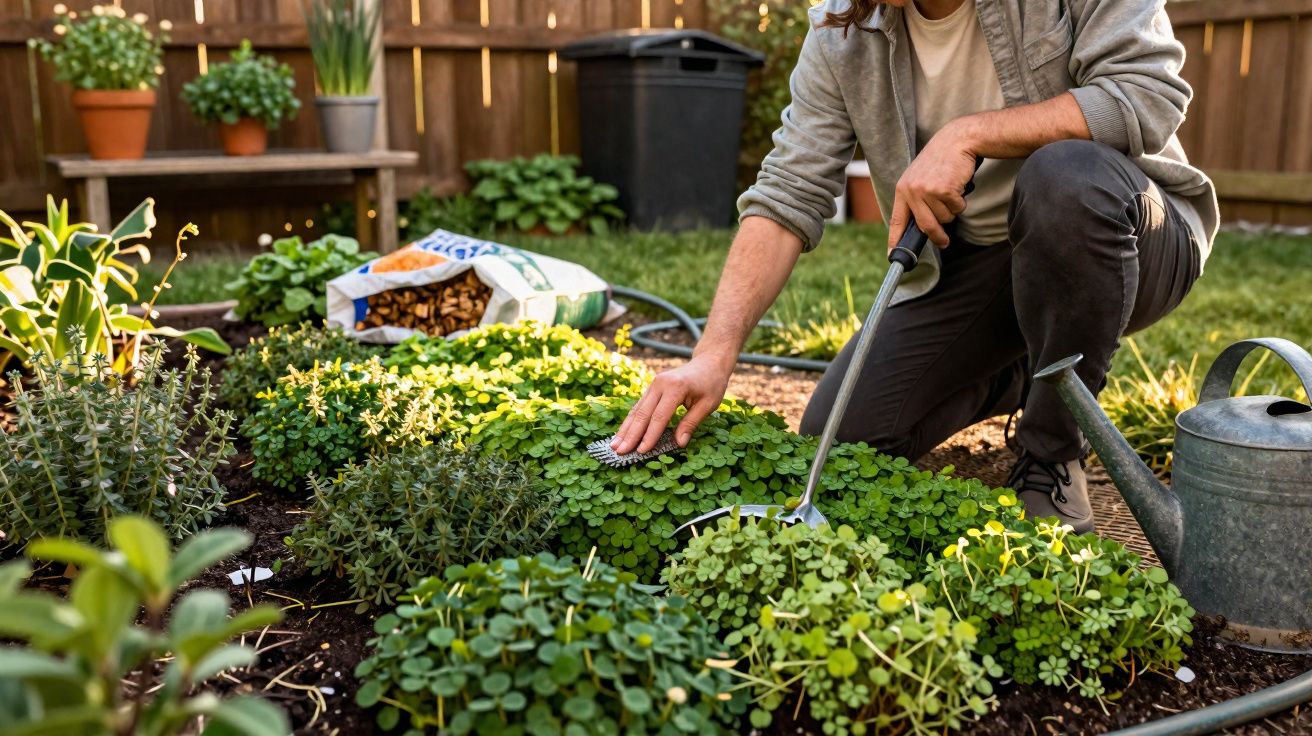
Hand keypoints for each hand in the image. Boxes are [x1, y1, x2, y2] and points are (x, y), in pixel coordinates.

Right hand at [610, 355, 732, 454]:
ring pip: (637, 409)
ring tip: (613, 445)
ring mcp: (654, 384)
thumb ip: (691, 423)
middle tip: (619, 452)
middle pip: (642, 413)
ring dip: (625, 429)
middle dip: (630, 435)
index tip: (641, 451)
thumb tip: (679, 443)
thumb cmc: (711, 384)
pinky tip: (622, 433)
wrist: (708, 362)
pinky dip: (630, 421)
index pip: (659, 416)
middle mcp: (660, 384)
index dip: (650, 435)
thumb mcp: (708, 404)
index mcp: (675, 387)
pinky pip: (639, 406)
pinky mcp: (652, 387)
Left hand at [887, 122, 978, 249]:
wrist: (956, 140)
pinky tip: (958, 186)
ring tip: (950, 191)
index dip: (895, 239)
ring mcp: (928, 190)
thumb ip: (916, 199)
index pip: (897, 220)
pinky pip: (956, 208)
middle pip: (925, 226)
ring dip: (951, 210)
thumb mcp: (919, 177)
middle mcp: (912, 191)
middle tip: (944, 242)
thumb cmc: (940, 161)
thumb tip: (920, 228)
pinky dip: (961, 201)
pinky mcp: (944, 189)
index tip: (893, 255)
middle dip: (937, 237)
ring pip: (944, 218)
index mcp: (902, 189)